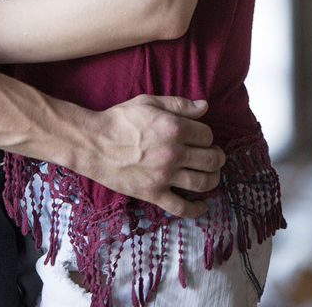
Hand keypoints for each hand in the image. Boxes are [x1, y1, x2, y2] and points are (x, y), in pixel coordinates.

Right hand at [86, 95, 224, 218]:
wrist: (93, 143)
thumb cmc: (119, 119)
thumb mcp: (147, 102)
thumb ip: (178, 104)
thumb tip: (204, 106)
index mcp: (173, 128)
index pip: (206, 135)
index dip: (207, 135)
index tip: (201, 137)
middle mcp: (173, 153)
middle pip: (211, 159)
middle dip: (217, 157)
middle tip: (214, 156)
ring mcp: (164, 176)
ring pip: (203, 183)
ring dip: (213, 179)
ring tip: (211, 175)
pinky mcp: (154, 193)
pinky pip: (182, 207)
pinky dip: (197, 210)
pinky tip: (203, 206)